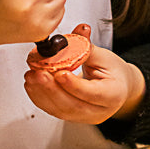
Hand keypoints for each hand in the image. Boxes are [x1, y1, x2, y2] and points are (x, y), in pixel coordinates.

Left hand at [24, 37, 145, 123]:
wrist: (118, 87)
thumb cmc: (114, 72)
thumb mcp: (105, 57)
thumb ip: (87, 46)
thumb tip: (79, 32)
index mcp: (113, 95)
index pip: (92, 94)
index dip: (74, 85)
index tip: (60, 73)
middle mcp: (98, 111)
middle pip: (73, 105)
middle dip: (51, 89)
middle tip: (38, 73)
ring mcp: (84, 117)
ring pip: (60, 110)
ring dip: (42, 93)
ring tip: (31, 76)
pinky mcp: (72, 117)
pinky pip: (54, 110)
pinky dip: (40, 97)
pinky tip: (32, 84)